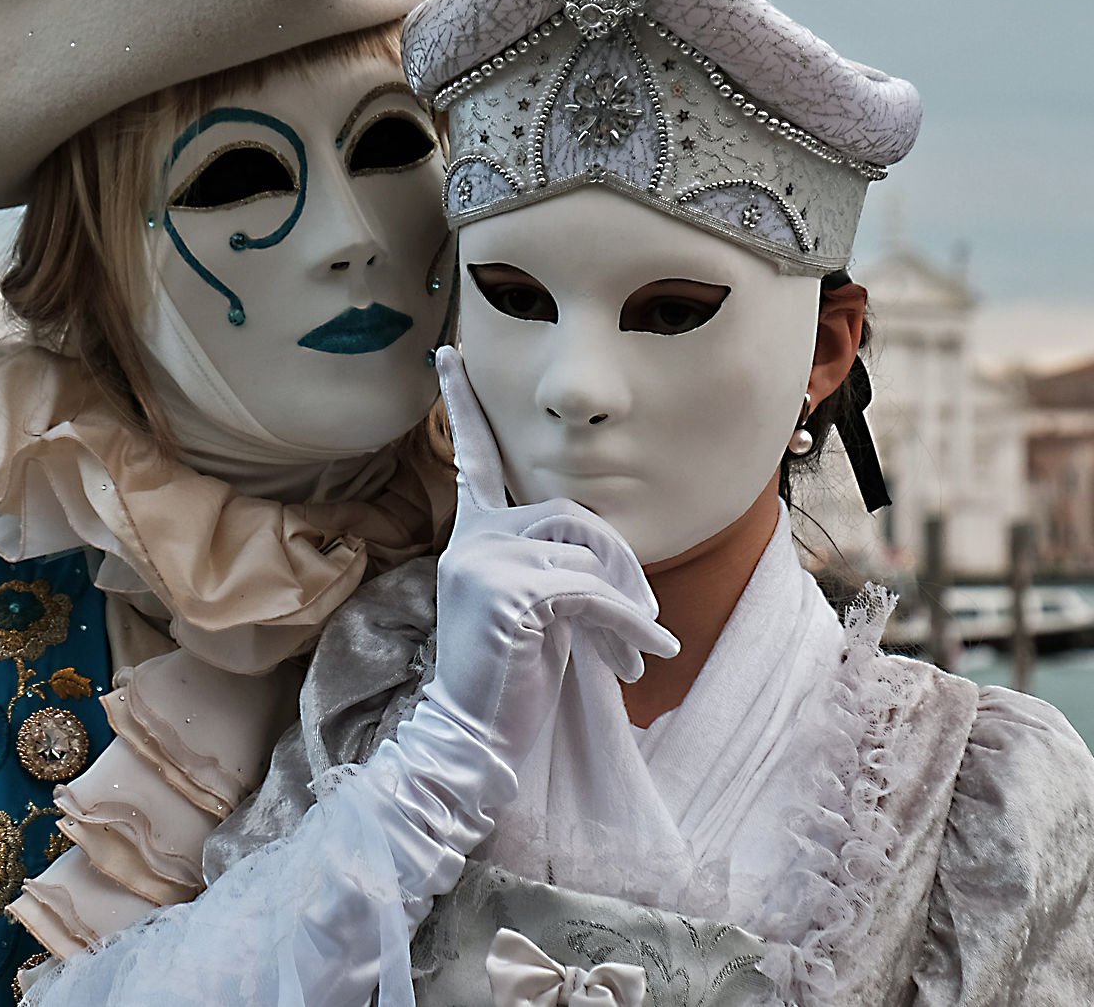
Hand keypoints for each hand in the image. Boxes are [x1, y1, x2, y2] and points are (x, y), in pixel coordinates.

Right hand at [423, 347, 677, 776]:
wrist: (472, 741)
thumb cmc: (508, 680)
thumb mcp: (534, 610)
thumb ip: (556, 566)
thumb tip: (609, 561)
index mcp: (475, 538)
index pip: (475, 460)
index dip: (462, 406)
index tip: (449, 353)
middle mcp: (474, 541)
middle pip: (574, 514)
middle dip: (623, 566)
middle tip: (644, 624)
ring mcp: (487, 564)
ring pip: (588, 551)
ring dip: (626, 603)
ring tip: (634, 652)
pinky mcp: (513, 595)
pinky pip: (594, 592)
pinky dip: (628, 627)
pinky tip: (643, 660)